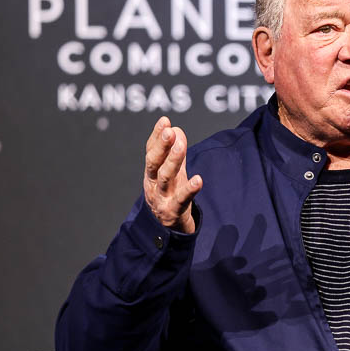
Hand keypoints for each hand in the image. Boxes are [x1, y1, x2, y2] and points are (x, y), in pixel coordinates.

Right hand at [143, 116, 201, 233]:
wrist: (168, 229)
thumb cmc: (169, 195)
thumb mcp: (171, 173)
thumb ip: (174, 153)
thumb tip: (176, 129)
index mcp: (151, 173)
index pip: (151, 152)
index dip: (156, 136)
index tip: (164, 121)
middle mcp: (152, 184)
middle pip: (154, 163)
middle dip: (161, 146)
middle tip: (169, 131)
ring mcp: (162, 198)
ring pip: (166, 177)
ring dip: (173, 160)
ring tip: (181, 146)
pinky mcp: (174, 211)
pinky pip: (182, 199)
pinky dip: (190, 189)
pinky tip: (199, 179)